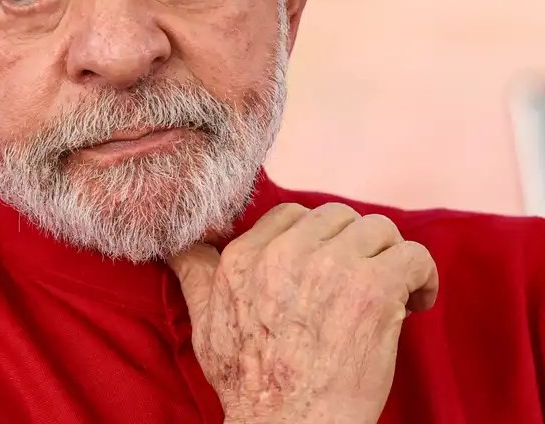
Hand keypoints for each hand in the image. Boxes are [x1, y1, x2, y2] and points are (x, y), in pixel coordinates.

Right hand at [168, 203, 438, 423]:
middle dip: (353, 245)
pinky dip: (422, 277)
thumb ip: (195, 274)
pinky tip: (416, 302)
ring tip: (393, 291)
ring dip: (389, 258)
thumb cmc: (250, 386)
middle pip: (337, 215)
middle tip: (362, 281)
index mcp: (245, 257)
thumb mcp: (204, 323)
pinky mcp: (374, 289)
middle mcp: (286, 253)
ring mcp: (333, 267)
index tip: (327, 267)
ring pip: (378, 229)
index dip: (315, 239)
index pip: (290, 215)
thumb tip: (178, 244)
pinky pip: (413, 256)